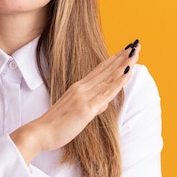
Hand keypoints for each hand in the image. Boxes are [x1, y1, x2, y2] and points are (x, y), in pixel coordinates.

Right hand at [10, 40, 140, 162]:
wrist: (40, 133)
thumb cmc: (56, 125)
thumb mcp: (75, 113)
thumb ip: (90, 106)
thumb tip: (103, 104)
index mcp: (78, 88)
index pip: (99, 70)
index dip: (113, 59)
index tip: (125, 50)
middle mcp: (81, 88)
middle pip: (106, 69)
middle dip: (122, 56)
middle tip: (136, 44)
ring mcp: (84, 96)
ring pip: (108, 77)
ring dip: (124, 64)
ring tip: (136, 52)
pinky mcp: (87, 108)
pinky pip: (106, 93)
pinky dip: (118, 81)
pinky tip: (128, 72)